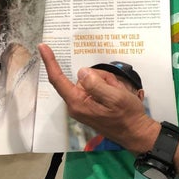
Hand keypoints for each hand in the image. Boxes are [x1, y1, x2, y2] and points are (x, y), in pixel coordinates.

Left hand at [38, 43, 158, 152]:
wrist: (135, 132)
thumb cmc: (127, 115)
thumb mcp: (114, 96)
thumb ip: (96, 83)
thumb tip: (81, 72)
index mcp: (78, 103)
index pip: (58, 80)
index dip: (50, 62)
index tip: (42, 46)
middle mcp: (76, 104)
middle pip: (82, 77)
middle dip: (99, 76)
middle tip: (115, 87)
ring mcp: (82, 105)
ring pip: (90, 80)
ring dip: (105, 82)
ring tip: (117, 93)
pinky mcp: (88, 105)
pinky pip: (94, 87)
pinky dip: (106, 87)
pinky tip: (115, 95)